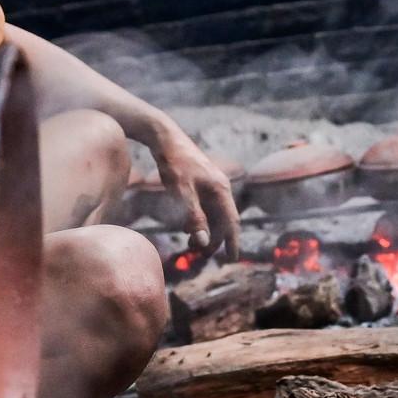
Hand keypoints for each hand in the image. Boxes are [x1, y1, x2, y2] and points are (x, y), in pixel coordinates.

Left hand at [148, 123, 240, 261]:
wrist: (165, 137)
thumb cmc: (174, 163)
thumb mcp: (182, 192)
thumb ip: (194, 217)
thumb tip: (204, 242)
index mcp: (221, 190)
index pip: (232, 222)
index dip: (232, 242)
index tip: (231, 260)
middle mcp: (220, 188)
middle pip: (223, 220)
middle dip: (216, 239)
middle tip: (203, 255)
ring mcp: (211, 185)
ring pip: (213, 214)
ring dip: (206, 230)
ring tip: (193, 244)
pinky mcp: (200, 182)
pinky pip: (205, 206)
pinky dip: (199, 219)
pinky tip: (187, 226)